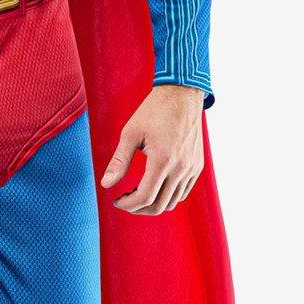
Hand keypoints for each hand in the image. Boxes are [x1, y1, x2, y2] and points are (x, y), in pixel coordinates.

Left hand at [99, 85, 204, 214]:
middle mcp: (181, 167)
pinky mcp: (197, 166)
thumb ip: (119, 161)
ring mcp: (192, 168)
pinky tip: (154, 186)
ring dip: (153, 204)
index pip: (145, 197)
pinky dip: (167, 197)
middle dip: (138, 208)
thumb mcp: (130, 133)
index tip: (116, 200)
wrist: (182, 95)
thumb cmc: (153, 111)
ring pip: (172, 202)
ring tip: (137, 193)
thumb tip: (105, 184)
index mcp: (163, 159)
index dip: (128, 204)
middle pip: (159, 205)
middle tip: (124, 200)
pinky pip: (183, 192)